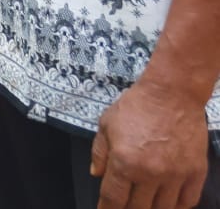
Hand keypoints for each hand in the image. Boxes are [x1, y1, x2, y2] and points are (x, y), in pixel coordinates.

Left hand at [91, 78, 208, 208]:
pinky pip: (187, 201)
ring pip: (163, 208)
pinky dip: (177, 206)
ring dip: (152, 208)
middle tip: (125, 205)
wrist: (172, 94)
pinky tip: (168, 203)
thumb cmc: (136, 106)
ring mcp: (175, 174)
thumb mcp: (106, 125)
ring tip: (145, 204)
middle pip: (138, 208)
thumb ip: (100, 153)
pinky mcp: (195, 172)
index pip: (113, 199)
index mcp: (124, 162)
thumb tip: (97, 175)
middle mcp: (150, 173)